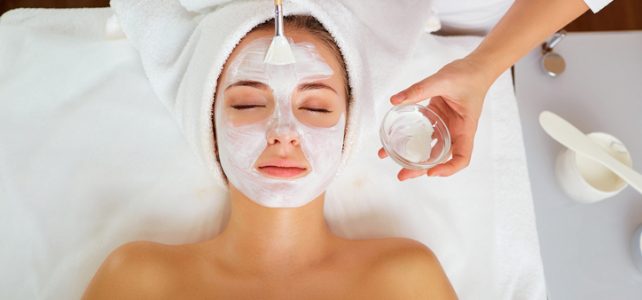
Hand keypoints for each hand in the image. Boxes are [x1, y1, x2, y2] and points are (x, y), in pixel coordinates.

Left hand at [378, 57, 494, 180]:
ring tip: (391, 159)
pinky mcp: (437, 118)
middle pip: (440, 158)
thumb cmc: (469, 75)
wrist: (475, 66)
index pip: (462, 157)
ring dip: (412, 155)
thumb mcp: (443, 80)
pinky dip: (410, 136)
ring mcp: (446, 126)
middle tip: (401, 175)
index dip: (448, 169)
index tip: (431, 171)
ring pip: (429, 147)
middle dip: (421, 169)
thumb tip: (395, 100)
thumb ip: (419, 90)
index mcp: (465, 128)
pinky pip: (423, 132)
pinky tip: (394, 138)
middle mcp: (455, 131)